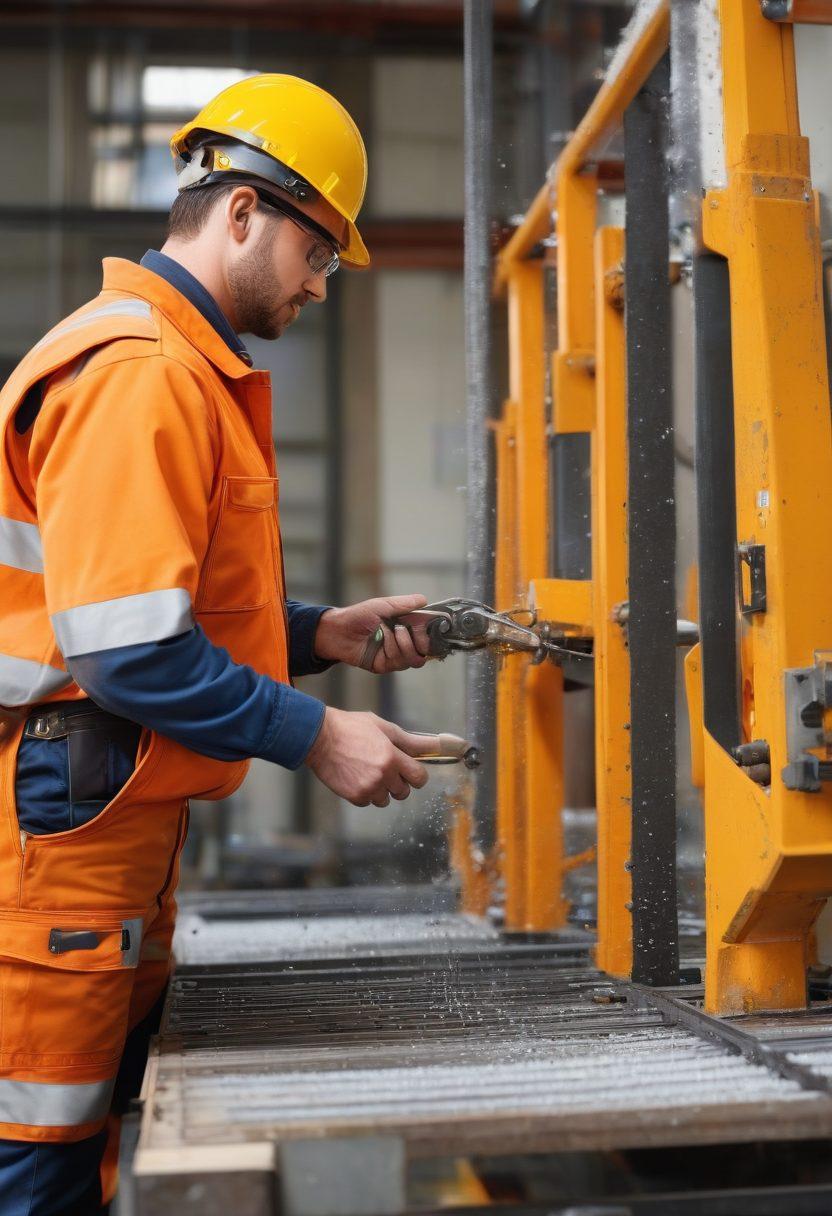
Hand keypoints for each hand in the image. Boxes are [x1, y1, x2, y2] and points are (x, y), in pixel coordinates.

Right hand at [305, 708, 437, 806]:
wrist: (318, 738)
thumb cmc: (351, 728)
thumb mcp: (383, 728)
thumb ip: (410, 741)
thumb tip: (437, 744)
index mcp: (392, 757)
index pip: (419, 777)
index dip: (416, 774)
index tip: (409, 769)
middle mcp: (383, 775)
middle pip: (404, 792)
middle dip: (398, 782)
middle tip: (384, 767)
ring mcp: (368, 788)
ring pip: (386, 799)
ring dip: (381, 789)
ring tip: (366, 770)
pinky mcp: (354, 796)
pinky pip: (368, 802)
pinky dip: (365, 793)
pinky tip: (356, 776)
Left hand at [314, 594, 430, 672]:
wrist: (338, 631)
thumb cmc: (358, 616)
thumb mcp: (382, 605)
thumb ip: (404, 604)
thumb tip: (424, 600)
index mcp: (405, 625)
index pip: (428, 632)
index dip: (433, 632)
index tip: (433, 627)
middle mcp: (403, 641)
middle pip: (426, 650)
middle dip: (420, 640)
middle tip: (405, 628)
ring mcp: (395, 655)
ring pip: (415, 659)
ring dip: (403, 644)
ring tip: (388, 632)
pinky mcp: (386, 665)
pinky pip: (400, 664)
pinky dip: (392, 650)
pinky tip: (381, 641)